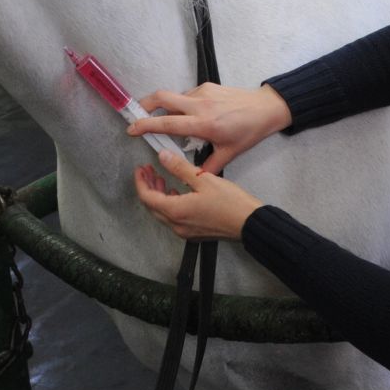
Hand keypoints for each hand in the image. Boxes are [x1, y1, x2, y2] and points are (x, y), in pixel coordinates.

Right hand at [129, 83, 292, 173]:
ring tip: (171, 122)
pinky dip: (182, 104)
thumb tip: (191, 178)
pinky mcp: (208, 86)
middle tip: (136, 115)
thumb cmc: (249, 132)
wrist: (267, 108)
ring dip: (166, 107)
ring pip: (175, 97)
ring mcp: (203, 92)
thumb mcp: (229, 154)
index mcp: (203, 124)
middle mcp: (199, 105)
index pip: (167, 123)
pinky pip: (187, 94)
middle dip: (144, 104)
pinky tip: (191, 115)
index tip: (131, 129)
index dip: (145, 125)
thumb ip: (208, 167)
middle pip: (162, 97)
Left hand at [133, 149, 264, 240]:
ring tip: (160, 178)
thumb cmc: (230, 202)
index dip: (141, 181)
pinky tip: (176, 192)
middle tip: (148, 171)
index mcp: (176, 211)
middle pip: (152, 206)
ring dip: (158, 195)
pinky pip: (173, 218)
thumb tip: (162, 156)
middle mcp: (177, 225)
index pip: (147, 197)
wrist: (249, 223)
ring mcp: (185, 231)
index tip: (141, 168)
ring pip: (162, 213)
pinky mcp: (194, 233)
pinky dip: (170, 203)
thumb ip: (180, 167)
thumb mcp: (204, 179)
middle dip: (148, 187)